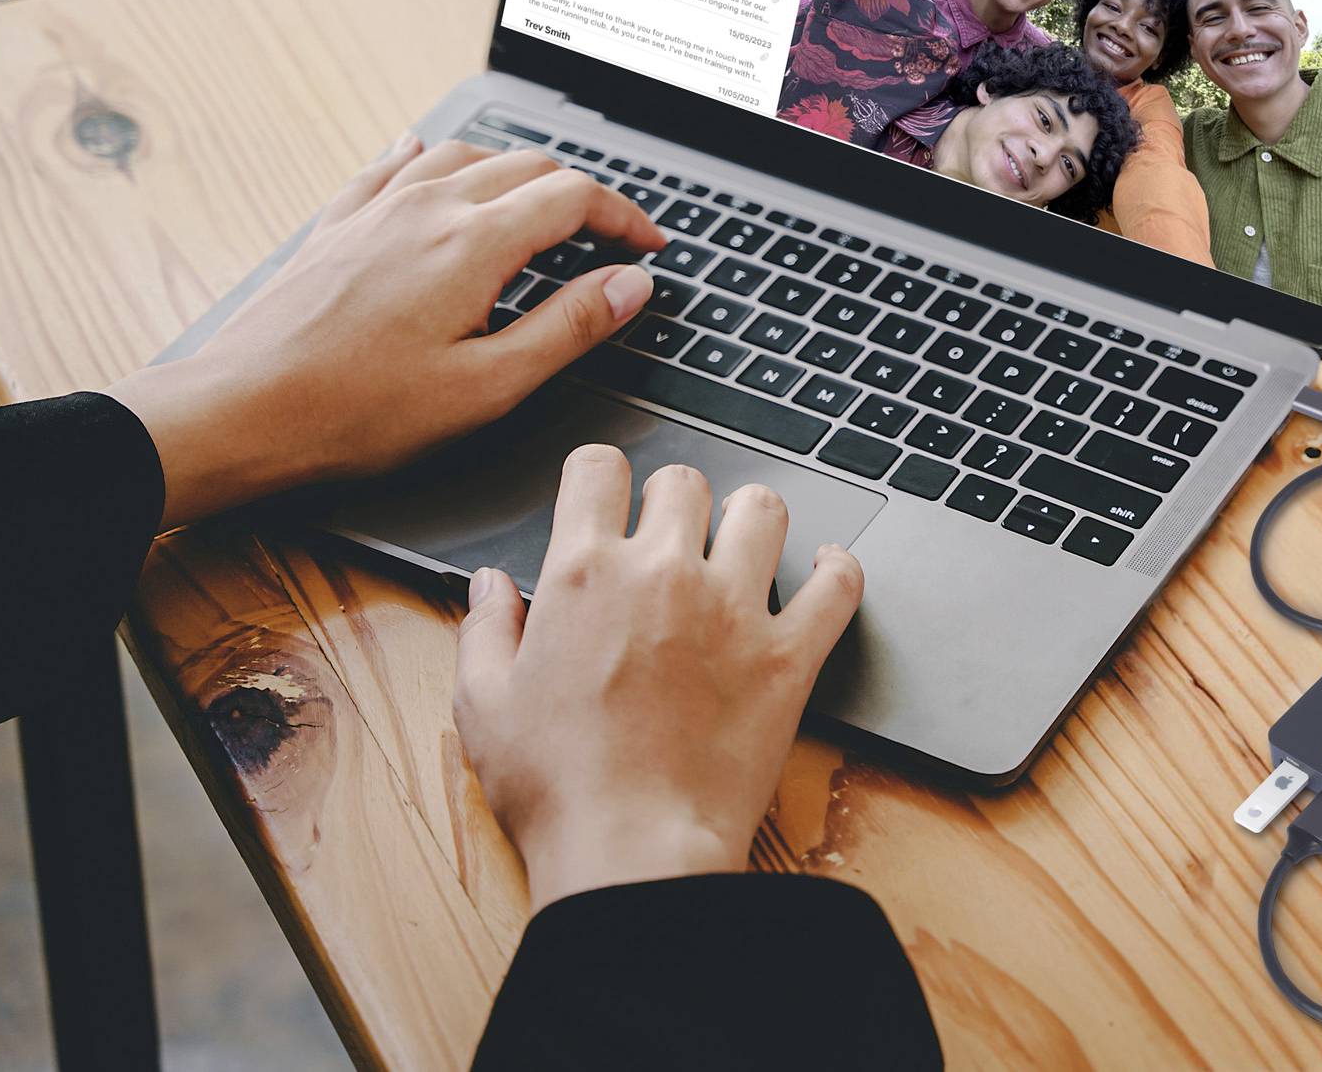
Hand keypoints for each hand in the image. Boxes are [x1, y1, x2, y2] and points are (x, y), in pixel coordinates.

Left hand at [109, 134, 666, 524]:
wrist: (241, 409)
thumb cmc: (359, 411)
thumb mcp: (488, 386)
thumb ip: (568, 327)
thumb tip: (629, 285)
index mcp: (474, 243)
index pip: (574, 199)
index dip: (624, 218)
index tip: (648, 246)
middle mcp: (428, 207)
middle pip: (527, 167)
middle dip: (581, 196)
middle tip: (609, 237)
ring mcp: (377, 210)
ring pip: (465, 157)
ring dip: (516, 173)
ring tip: (540, 205)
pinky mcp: (336, 226)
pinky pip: (394, 168)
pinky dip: (432, 159)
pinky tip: (427, 157)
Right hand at [451, 447, 864, 909]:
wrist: (631, 852)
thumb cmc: (555, 788)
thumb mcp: (484, 705)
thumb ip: (485, 629)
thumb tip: (491, 584)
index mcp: (584, 575)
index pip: (598, 469)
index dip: (599, 476)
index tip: (604, 497)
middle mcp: (664, 574)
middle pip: (684, 483)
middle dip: (673, 501)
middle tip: (669, 537)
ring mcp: (733, 610)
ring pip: (763, 511)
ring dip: (751, 520)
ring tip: (742, 544)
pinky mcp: (789, 656)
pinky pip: (837, 585)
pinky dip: (836, 571)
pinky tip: (823, 572)